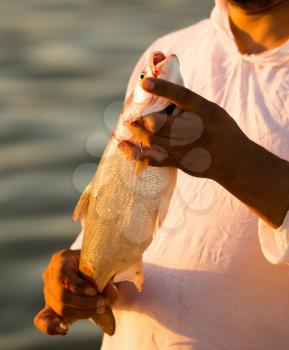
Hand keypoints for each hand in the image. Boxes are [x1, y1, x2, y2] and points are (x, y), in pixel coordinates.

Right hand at [34, 249, 117, 335]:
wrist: (79, 264)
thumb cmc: (89, 261)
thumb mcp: (96, 262)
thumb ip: (104, 275)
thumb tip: (112, 293)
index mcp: (60, 260)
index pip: (63, 275)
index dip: (79, 286)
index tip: (94, 291)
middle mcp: (50, 275)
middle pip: (62, 295)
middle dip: (84, 303)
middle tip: (102, 303)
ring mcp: (47, 290)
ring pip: (60, 307)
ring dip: (82, 312)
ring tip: (99, 309)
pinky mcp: (49, 304)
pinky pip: (43, 319)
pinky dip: (53, 327)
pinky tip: (65, 329)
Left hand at [118, 77, 247, 180]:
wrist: (234, 160)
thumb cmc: (220, 129)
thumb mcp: (212, 110)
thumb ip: (189, 103)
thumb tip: (161, 91)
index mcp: (205, 111)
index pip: (181, 96)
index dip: (161, 88)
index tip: (144, 83)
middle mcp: (195, 130)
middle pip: (158, 123)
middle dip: (141, 118)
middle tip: (131, 114)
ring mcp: (186, 149)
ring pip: (151, 140)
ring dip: (136, 132)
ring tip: (129, 125)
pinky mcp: (180, 163)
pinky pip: (153, 159)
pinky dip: (135, 153)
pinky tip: (123, 146)